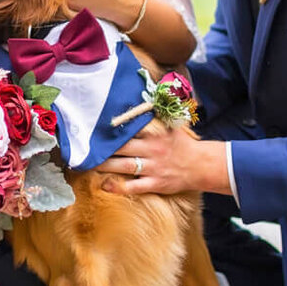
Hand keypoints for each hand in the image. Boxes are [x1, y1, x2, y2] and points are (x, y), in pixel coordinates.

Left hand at [93, 127, 230, 196]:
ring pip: (124, 166)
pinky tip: (105, 185)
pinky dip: (118, 187)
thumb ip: (154, 115)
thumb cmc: (181, 144)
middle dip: (102, 148)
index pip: (129, 128)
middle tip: (85, 148)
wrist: (201, 165)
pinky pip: (133, 187)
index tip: (93, 127)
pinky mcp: (155, 184)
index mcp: (155, 133)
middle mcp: (153, 149)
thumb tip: (140, 98)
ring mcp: (154, 168)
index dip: (110, 129)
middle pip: (121, 148)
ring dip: (105, 166)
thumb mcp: (171, 125)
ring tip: (89, 164)